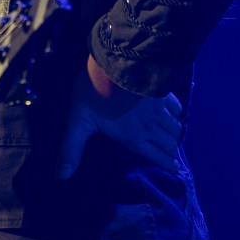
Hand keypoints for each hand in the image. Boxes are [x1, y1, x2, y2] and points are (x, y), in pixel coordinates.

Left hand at [56, 57, 181, 179]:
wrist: (114, 63)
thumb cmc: (95, 92)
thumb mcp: (78, 122)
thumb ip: (72, 149)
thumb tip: (62, 176)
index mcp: (132, 138)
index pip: (156, 156)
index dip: (168, 164)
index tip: (176, 169)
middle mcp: (150, 127)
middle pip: (169, 143)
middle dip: (171, 150)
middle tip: (172, 154)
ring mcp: (158, 108)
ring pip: (174, 127)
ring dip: (174, 133)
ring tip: (173, 135)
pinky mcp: (161, 91)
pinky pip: (176, 106)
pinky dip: (177, 112)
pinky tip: (174, 111)